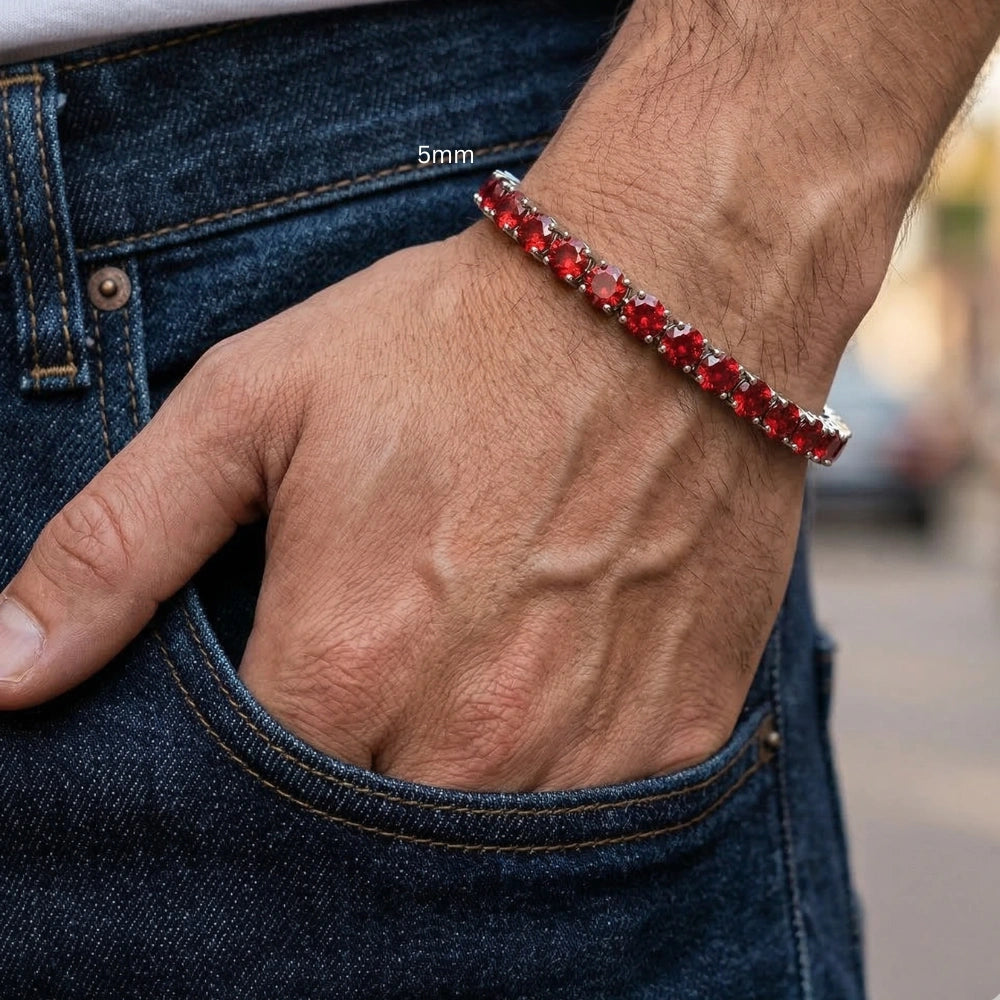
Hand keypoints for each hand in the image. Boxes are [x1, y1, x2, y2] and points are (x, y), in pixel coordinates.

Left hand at [0, 220, 805, 790]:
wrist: (659, 307)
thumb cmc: (458, 344)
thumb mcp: (256, 406)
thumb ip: (117, 547)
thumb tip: (1, 668)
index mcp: (345, 662)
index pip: (246, 807)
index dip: (249, 771)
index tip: (287, 697)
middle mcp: (467, 733)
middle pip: (364, 845)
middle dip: (352, 777)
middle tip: (383, 679)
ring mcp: (586, 744)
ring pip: (483, 852)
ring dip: (454, 787)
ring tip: (464, 680)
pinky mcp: (676, 728)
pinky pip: (596, 821)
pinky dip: (555, 781)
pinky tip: (550, 688)